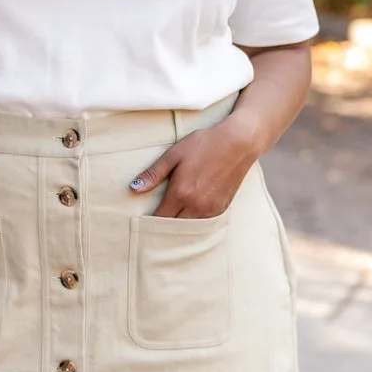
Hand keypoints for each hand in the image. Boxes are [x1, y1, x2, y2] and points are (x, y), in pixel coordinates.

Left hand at [129, 116, 259, 217]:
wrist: (238, 142)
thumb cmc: (204, 144)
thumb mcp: (174, 155)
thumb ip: (153, 173)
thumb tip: (133, 188)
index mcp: (181, 193)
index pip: (159, 219)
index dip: (149, 224)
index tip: (142, 223)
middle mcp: (196, 205)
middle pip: (173, 228)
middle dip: (162, 229)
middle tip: (152, 228)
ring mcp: (211, 209)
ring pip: (189, 229)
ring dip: (178, 229)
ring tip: (168, 225)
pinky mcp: (222, 208)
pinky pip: (203, 224)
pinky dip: (193, 223)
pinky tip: (186, 218)